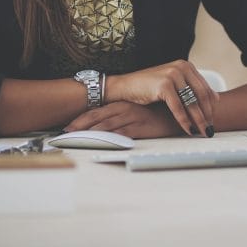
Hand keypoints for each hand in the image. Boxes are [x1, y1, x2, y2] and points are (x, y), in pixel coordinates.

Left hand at [64, 101, 181, 138]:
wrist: (180, 113)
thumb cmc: (159, 115)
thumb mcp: (138, 114)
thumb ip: (124, 119)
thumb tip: (107, 127)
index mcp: (123, 104)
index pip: (97, 111)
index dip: (81, 119)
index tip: (68, 126)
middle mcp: (125, 109)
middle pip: (97, 117)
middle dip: (80, 125)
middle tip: (65, 134)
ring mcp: (133, 118)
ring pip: (107, 125)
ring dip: (91, 132)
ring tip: (76, 139)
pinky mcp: (141, 127)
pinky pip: (122, 133)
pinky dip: (110, 138)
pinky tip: (100, 142)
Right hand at [105, 60, 218, 135]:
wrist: (125, 86)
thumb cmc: (148, 87)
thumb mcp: (174, 84)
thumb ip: (191, 88)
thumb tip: (215, 99)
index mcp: (186, 66)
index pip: (205, 88)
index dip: (211, 106)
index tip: (213, 119)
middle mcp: (182, 67)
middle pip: (202, 95)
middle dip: (208, 114)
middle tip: (210, 129)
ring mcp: (173, 75)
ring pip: (191, 102)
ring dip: (199, 120)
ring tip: (203, 132)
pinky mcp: (164, 85)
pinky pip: (178, 108)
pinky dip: (184, 121)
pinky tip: (189, 130)